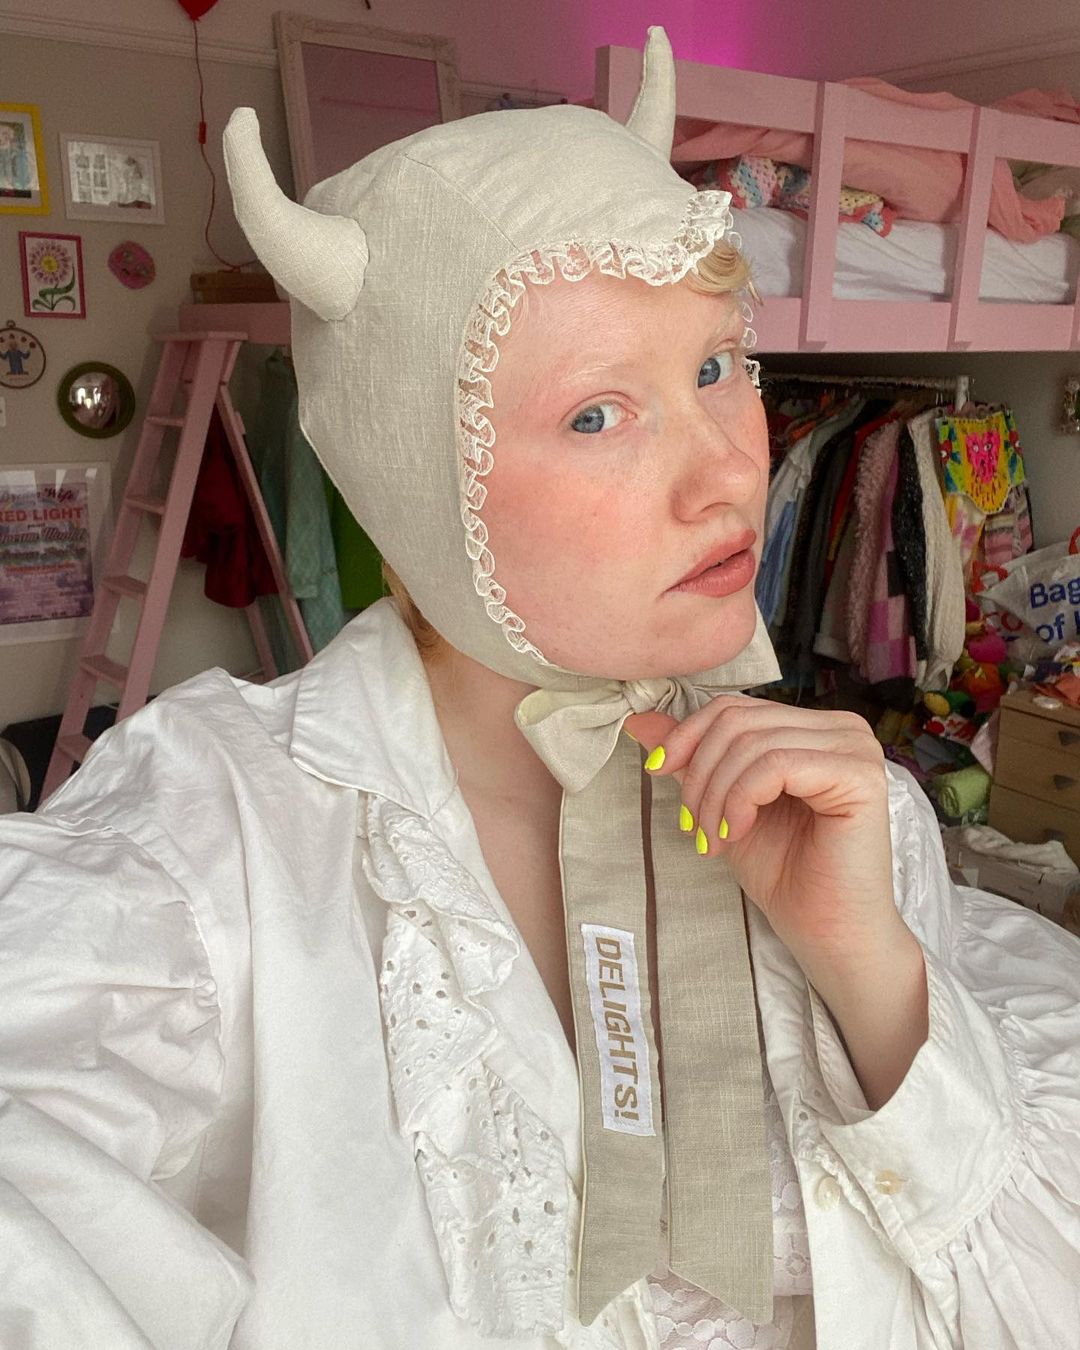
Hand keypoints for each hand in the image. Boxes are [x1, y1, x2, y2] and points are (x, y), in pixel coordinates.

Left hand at [623, 696, 902, 969]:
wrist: (825, 932)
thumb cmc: (783, 872)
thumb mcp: (722, 803)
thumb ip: (691, 758)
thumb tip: (639, 719)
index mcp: (814, 727)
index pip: (734, 708)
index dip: (686, 738)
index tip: (657, 772)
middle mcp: (842, 728)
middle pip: (739, 721)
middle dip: (700, 775)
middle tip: (693, 826)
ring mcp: (856, 748)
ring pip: (752, 744)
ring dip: (716, 795)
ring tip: (713, 838)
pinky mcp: (860, 776)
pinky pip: (776, 764)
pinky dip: (741, 799)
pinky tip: (737, 832)